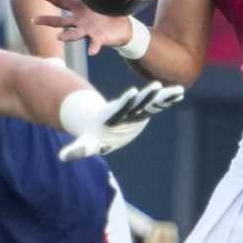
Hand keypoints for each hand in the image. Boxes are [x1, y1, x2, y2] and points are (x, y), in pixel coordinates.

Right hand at [35, 0, 136, 53]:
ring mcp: (88, 31)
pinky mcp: (99, 39)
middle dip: (47, 20)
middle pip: (60, 21)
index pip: (60, 1)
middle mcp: (79, 21)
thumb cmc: (108, 11)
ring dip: (67, 36)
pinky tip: (91, 52)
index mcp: (78, 8)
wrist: (122, 28)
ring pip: (74, 34)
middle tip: (34, 20)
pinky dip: (93, 47)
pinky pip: (95, 44)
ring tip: (59, 38)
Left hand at [58, 82, 185, 160]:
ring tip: (178, 89)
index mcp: (112, 116)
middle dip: (147, 94)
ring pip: (151, 101)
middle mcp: (125, 110)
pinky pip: (157, 105)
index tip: (132, 92)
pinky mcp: (142, 112)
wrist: (97, 125)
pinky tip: (180, 93)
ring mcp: (135, 110)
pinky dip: (167, 100)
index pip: (119, 108)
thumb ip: (76, 149)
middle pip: (138, 101)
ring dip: (163, 96)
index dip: (125, 101)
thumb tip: (62, 157)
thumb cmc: (90, 136)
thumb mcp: (84, 144)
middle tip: (157, 86)